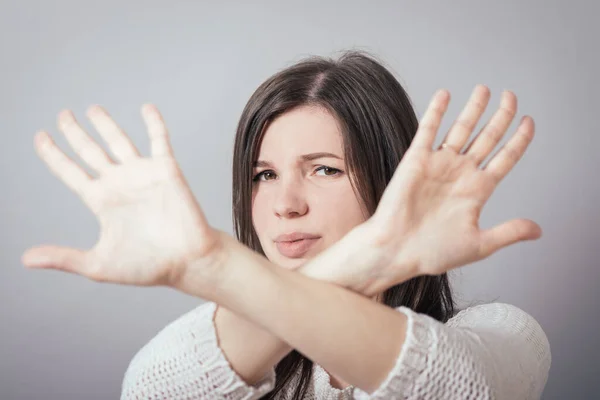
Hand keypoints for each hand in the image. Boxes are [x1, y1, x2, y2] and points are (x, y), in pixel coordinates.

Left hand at [22, 105, 223, 287]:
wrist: (187, 261)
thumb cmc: (148, 266)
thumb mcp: (98, 263)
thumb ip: (63, 257)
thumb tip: (25, 259)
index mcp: (101, 201)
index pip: (70, 171)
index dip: (53, 154)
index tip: (41, 137)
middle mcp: (119, 183)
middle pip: (90, 150)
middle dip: (74, 132)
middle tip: (62, 115)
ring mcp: (142, 174)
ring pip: (118, 140)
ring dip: (106, 124)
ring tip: (93, 108)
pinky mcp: (166, 170)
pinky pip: (159, 140)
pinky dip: (154, 123)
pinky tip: (147, 108)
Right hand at [305, 85, 541, 296]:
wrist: (396, 251)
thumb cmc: (432, 252)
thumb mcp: (479, 245)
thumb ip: (508, 232)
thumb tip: (538, 230)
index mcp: (477, 191)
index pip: (504, 158)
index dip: (519, 140)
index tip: (529, 122)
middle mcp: (460, 173)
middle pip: (487, 137)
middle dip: (501, 116)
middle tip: (511, 96)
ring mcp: (438, 165)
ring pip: (461, 129)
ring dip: (473, 109)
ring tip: (484, 89)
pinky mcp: (416, 161)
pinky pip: (428, 131)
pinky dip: (436, 112)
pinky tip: (445, 95)